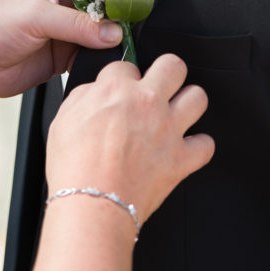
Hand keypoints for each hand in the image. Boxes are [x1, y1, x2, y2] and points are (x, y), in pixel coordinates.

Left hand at [0, 0, 122, 98]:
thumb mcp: (37, 16)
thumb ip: (77, 25)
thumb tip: (113, 33)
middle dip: (123, 3)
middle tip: (139, 10)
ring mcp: (71, 24)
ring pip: (106, 24)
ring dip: (117, 31)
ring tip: (131, 34)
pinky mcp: (70, 51)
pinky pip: (97, 51)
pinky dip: (106, 54)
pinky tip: (115, 55)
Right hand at [46, 54, 214, 223]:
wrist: (92, 205)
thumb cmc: (74, 168)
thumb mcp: (63, 118)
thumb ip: (85, 97)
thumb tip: (97, 92)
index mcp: (116, 90)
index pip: (127, 65)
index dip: (123, 78)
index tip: (123, 88)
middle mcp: (147, 103)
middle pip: (173, 65)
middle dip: (167, 72)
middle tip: (161, 84)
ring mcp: (168, 129)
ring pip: (198, 97)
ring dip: (188, 103)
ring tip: (177, 112)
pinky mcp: (181, 158)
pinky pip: (206, 144)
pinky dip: (198, 146)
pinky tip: (186, 148)